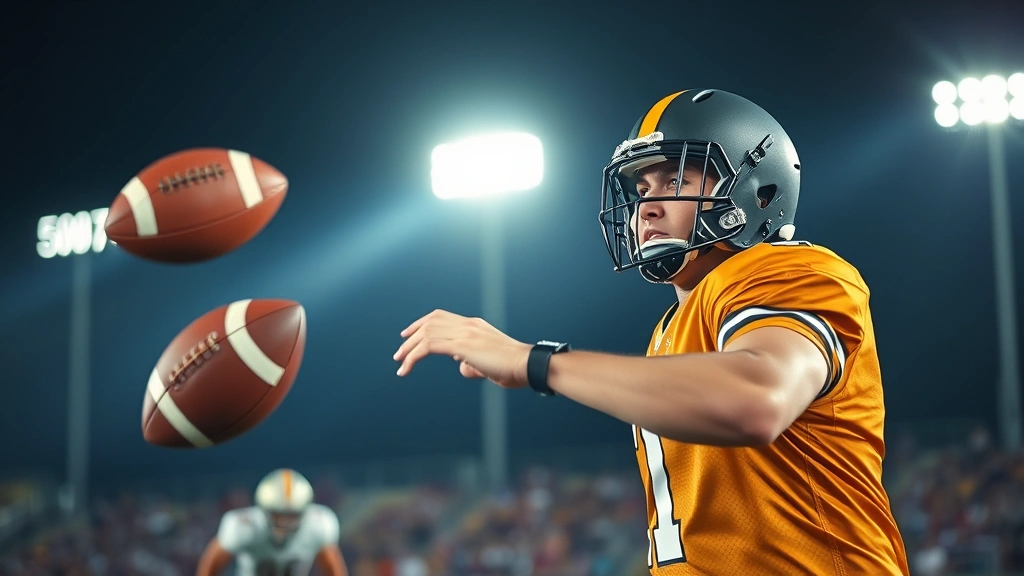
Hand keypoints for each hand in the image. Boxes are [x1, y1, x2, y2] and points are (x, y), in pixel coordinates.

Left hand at [393, 309, 531, 388]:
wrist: (526, 365)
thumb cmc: (512, 368)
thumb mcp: (488, 364)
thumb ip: (472, 363)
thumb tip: (462, 368)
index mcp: (474, 325)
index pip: (441, 317)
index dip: (422, 323)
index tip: (409, 334)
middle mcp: (467, 325)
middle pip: (430, 322)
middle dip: (411, 336)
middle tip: (399, 353)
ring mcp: (465, 333)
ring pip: (427, 333)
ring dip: (409, 348)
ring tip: (399, 362)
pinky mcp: (462, 345)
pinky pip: (429, 346)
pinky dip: (413, 357)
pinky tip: (406, 369)